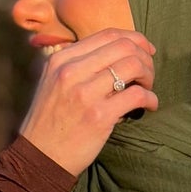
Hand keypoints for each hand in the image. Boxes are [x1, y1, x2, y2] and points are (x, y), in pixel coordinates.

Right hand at [18, 29, 157, 176]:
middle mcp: (71, 71)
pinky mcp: (98, 116)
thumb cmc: (51, 120)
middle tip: (148, 74)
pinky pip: (137, 95)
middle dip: (145, 57)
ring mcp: (84, 93)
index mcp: (62, 59)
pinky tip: (149, 105)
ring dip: (149, 76)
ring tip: (147, 89)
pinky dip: (150, 98)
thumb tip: (118, 51)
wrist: (40, 157)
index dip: (135, 39)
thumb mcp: (53, 82)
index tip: (147, 50)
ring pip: (134, 66)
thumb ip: (78, 64)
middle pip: (125, 46)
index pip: (108, 34)